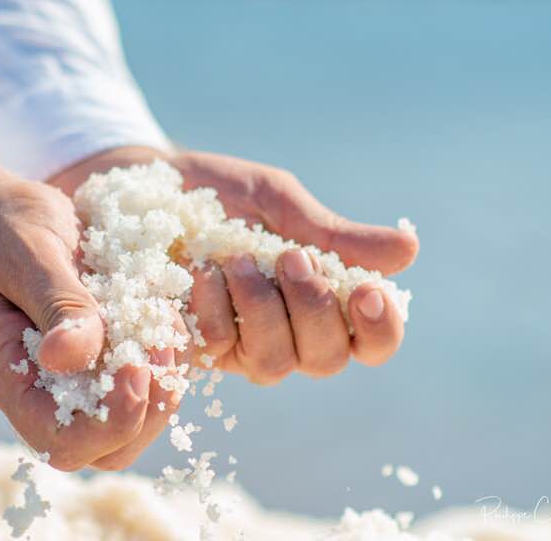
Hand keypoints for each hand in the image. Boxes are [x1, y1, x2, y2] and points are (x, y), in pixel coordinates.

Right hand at [0, 143, 181, 470]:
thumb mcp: (26, 252)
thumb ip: (55, 304)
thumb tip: (69, 358)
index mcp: (10, 376)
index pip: (60, 443)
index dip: (108, 421)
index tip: (133, 363)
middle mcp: (45, 389)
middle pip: (109, 447)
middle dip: (150, 407)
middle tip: (159, 341)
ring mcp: (78, 375)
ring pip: (138, 421)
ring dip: (166, 380)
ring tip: (162, 321)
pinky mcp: (105, 353)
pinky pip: (149, 380)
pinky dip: (169, 354)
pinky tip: (161, 308)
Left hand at [50, 147, 418, 384]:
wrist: (141, 187)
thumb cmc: (217, 193)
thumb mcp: (276, 202)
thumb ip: (332, 233)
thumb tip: (410, 251)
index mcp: (321, 298)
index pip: (372, 339)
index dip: (380, 328)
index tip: (367, 290)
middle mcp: (287, 332)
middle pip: (328, 358)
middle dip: (315, 309)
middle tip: (292, 257)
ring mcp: (240, 346)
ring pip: (275, 364)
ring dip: (264, 310)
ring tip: (236, 258)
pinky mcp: (194, 348)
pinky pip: (220, 350)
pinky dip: (215, 311)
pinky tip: (198, 273)